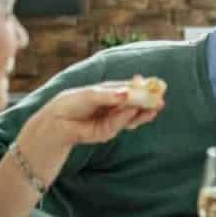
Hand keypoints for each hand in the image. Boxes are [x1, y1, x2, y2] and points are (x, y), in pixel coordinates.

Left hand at [31, 83, 162, 149]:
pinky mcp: (107, 132)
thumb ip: (107, 95)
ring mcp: (112, 119)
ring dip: (144, 113)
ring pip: (132, 116)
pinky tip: (135, 112)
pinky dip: (127, 119)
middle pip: (135, 103)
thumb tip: (126, 93)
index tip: (156, 84)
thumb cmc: (70, 103)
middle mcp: (114, 106)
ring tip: (154, 108)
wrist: (55, 123)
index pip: (130, 89)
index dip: (143, 87)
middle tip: (160, 100)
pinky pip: (120, 124)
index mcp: (111, 93)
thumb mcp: (89, 94)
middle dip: (148, 102)